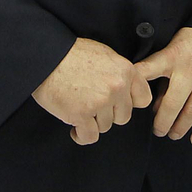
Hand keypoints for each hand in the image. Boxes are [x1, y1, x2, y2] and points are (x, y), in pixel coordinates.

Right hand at [32, 37, 152, 145]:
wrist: (48, 59)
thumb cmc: (74, 55)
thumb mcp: (106, 55)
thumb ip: (120, 74)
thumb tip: (126, 89)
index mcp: (126, 71)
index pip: (143, 99)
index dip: (129, 103)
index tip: (117, 103)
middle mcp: (117, 87)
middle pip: (123, 116)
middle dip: (109, 114)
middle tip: (94, 107)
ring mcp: (100, 102)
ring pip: (105, 126)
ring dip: (93, 123)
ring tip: (81, 111)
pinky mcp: (81, 114)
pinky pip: (89, 137)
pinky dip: (81, 135)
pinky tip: (75, 128)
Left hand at [135, 27, 191, 144]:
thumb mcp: (177, 45)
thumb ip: (165, 71)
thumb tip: (156, 103)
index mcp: (174, 55)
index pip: (148, 71)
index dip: (137, 89)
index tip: (130, 104)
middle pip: (172, 103)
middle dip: (162, 122)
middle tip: (158, 130)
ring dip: (181, 127)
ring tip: (174, 133)